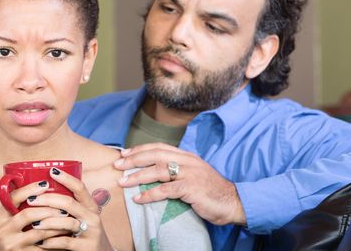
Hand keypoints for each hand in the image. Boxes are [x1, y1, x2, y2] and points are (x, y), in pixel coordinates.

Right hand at [0, 181, 67, 249]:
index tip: (45, 183)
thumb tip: (43, 185)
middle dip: (49, 209)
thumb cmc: (12, 235)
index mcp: (1, 216)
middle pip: (28, 214)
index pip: (14, 198)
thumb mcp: (10, 220)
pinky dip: (56, 240)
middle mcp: (3, 230)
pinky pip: (43, 247)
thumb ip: (20, 207)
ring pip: (39, 232)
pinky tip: (64, 236)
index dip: (30, 189)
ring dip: (56, 225)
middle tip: (64, 207)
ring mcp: (12, 244)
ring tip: (68, 220)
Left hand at [25, 168, 114, 249]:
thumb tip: (46, 192)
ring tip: (33, 223)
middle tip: (31, 200)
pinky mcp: (86, 247)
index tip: (52, 171)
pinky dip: (51, 242)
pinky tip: (41, 241)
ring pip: (67, 222)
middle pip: (69, 203)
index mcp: (91, 206)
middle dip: (47, 200)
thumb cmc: (86, 233)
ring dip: (47, 222)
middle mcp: (92, 216)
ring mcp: (91, 232)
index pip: (80, 187)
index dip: (66, 178)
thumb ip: (70, 207)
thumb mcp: (83, 217)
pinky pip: (65, 242)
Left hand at [114, 142, 245, 225]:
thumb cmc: (210, 191)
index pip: (159, 148)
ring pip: (158, 170)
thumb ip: (177, 170)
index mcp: (186, 156)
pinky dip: (150, 194)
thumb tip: (154, 172)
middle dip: (133, 160)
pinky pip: (166, 190)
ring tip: (123, 182)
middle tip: (117, 165)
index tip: (124, 154)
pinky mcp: (191, 188)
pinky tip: (139, 199)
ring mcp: (189, 173)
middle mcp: (187, 161)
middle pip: (154, 155)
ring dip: (137, 176)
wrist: (233, 202)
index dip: (140, 149)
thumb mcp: (193, 175)